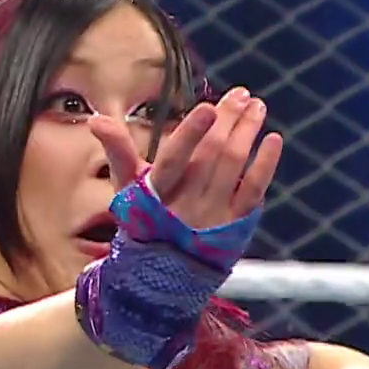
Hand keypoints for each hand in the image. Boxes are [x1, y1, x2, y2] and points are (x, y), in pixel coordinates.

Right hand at [87, 87, 283, 229]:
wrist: (161, 273)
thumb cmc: (143, 219)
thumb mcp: (126, 187)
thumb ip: (117, 150)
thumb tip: (96, 119)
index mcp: (157, 193)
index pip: (174, 160)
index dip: (191, 133)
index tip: (207, 107)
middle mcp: (186, 205)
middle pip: (211, 155)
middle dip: (227, 120)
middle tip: (240, 95)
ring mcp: (213, 216)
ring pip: (234, 166)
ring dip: (247, 132)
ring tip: (256, 107)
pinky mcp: (235, 225)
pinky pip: (254, 191)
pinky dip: (265, 164)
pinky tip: (272, 139)